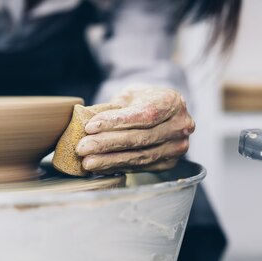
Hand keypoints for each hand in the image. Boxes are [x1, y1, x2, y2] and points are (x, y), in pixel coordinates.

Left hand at [75, 87, 194, 173]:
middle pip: (140, 138)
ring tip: (87, 161)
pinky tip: (99, 167)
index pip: (143, 115)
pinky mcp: (168, 163)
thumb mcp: (130, 93)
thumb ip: (114, 105)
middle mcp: (180, 126)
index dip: (116, 122)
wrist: (162, 111)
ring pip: (139, 157)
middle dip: (107, 144)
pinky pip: (139, 167)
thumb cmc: (142, 99)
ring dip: (109, 160)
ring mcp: (176, 147)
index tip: (90, 126)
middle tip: (82, 147)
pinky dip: (116, 167)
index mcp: (172, 102)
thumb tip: (85, 119)